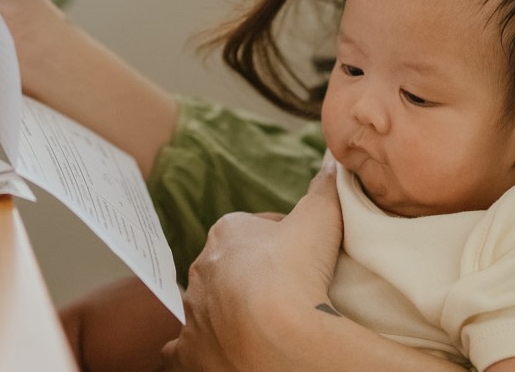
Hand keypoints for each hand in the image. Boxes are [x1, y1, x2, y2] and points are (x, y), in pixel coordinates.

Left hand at [161, 167, 344, 371]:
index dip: (280, 241)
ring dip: (227, 310)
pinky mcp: (190, 351)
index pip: (254, 229)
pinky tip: (214, 349)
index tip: (301, 257)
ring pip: (208, 304)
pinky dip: (197, 347)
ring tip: (261, 323)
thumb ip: (324, 189)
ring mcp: (194, 311)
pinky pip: (183, 348)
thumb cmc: (296, 272)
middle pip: (230, 267)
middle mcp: (202, 269)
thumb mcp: (319, 219)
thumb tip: (331, 162)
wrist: (280, 335)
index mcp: (227, 232)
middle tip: (286, 291)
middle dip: (250, 275)